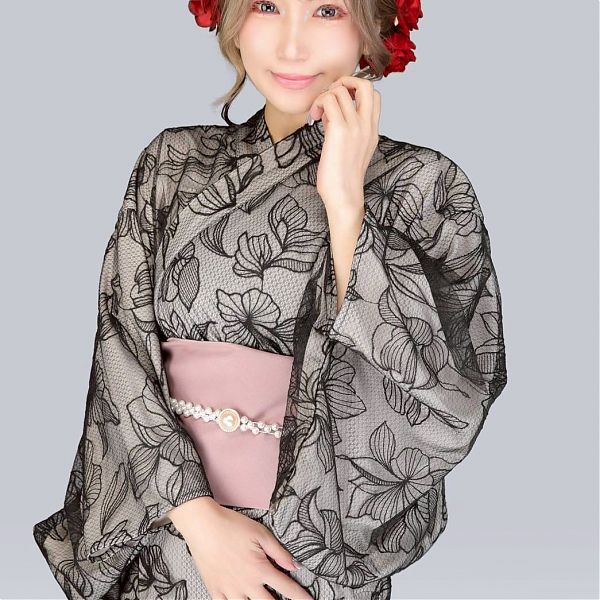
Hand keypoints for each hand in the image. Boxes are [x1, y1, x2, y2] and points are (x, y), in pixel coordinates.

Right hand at [173, 499, 312, 599]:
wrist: (202, 525)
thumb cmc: (231, 525)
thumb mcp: (260, 533)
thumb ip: (279, 552)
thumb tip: (295, 566)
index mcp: (260, 569)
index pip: (287, 588)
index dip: (301, 597)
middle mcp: (246, 584)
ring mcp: (229, 590)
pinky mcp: (215, 590)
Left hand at [308, 75, 380, 210]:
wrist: (344, 197)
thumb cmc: (342, 179)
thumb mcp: (348, 149)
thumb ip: (343, 128)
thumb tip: (328, 111)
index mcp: (372, 130)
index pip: (374, 95)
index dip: (355, 89)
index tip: (338, 104)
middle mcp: (368, 125)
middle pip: (366, 84)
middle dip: (344, 82)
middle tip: (329, 98)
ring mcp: (356, 127)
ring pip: (340, 90)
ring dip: (324, 97)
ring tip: (317, 115)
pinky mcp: (340, 131)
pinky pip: (328, 100)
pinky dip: (317, 104)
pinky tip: (313, 120)